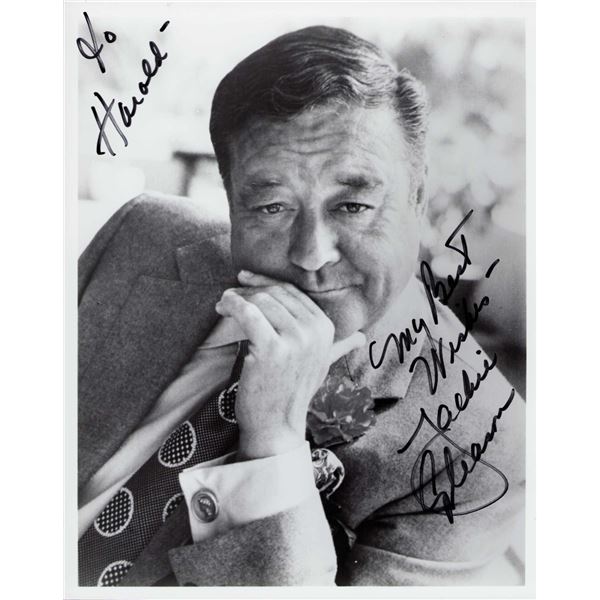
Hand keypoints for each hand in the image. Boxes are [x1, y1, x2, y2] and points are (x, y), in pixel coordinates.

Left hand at [215, 270, 365, 459]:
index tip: (246, 281)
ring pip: (262, 301)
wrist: (277, 424)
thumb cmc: (293, 391)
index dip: (267, 282)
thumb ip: (340, 346)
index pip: (294, 292)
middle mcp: (316, 331)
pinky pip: (248, 314)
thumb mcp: (322, 364)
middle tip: (230, 297)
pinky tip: (222, 308)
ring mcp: (296, 340)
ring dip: (237, 299)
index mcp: (327, 328)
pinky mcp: (273, 349)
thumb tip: (362, 336)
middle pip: (277, 293)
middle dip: (250, 290)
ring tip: (224, 305)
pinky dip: (232, 306)